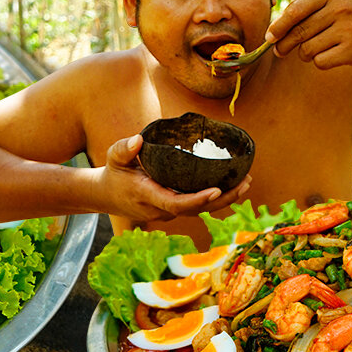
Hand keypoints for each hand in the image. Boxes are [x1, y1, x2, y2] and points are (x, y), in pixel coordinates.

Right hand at [98, 134, 250, 223]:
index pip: (176, 203)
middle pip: (196, 210)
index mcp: (147, 196)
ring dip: (224, 199)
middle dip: (222, 199)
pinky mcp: (173, 209)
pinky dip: (215, 197)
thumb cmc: (113, 173)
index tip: (216, 189)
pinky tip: (232, 185)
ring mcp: (167, 212)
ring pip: (200, 210)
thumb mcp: (113, 157)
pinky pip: (197, 206)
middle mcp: (160, 209)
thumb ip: (124, 149)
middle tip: (245, 183)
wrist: (105, 195)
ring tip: (246, 182)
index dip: (197, 199)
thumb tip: (138, 139)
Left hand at [265, 0, 351, 68]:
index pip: (295, 10)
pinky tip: (331, 53)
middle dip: (284, 44)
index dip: (278, 26)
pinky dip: (320, 61)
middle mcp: (343, 7)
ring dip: (305, 53)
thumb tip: (272, 34)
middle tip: (279, 51)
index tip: (269, 37)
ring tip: (317, 47)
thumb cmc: (346, 13)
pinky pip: (320, 61)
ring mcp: (351, 29)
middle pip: (299, 32)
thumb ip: (302, 10)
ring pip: (307, 49)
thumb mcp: (328, 1)